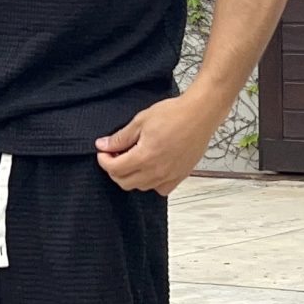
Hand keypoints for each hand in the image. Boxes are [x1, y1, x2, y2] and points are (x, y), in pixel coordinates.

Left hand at [95, 91, 217, 194]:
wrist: (200, 114)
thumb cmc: (174, 114)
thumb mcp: (141, 121)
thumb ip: (120, 137)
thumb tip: (103, 145)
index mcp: (144, 157)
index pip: (114, 169)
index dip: (104, 160)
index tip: (103, 151)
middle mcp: (156, 171)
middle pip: (125, 183)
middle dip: (114, 170)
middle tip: (115, 156)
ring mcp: (169, 176)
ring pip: (141, 187)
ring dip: (131, 177)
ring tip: (132, 160)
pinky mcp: (180, 176)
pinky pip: (161, 189)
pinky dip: (151, 183)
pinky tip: (151, 169)